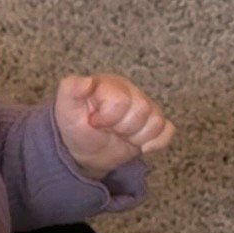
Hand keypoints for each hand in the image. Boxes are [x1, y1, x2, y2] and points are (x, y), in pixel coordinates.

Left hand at [55, 73, 174, 177]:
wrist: (84, 150)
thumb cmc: (76, 126)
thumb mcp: (65, 107)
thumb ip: (70, 89)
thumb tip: (86, 82)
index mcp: (112, 85)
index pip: (122, 101)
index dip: (108, 118)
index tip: (95, 122)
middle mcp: (132, 93)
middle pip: (142, 111)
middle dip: (122, 128)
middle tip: (108, 130)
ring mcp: (145, 108)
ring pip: (156, 123)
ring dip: (136, 137)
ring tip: (120, 135)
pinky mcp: (154, 125)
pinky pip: (168, 131)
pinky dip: (157, 143)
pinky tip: (141, 147)